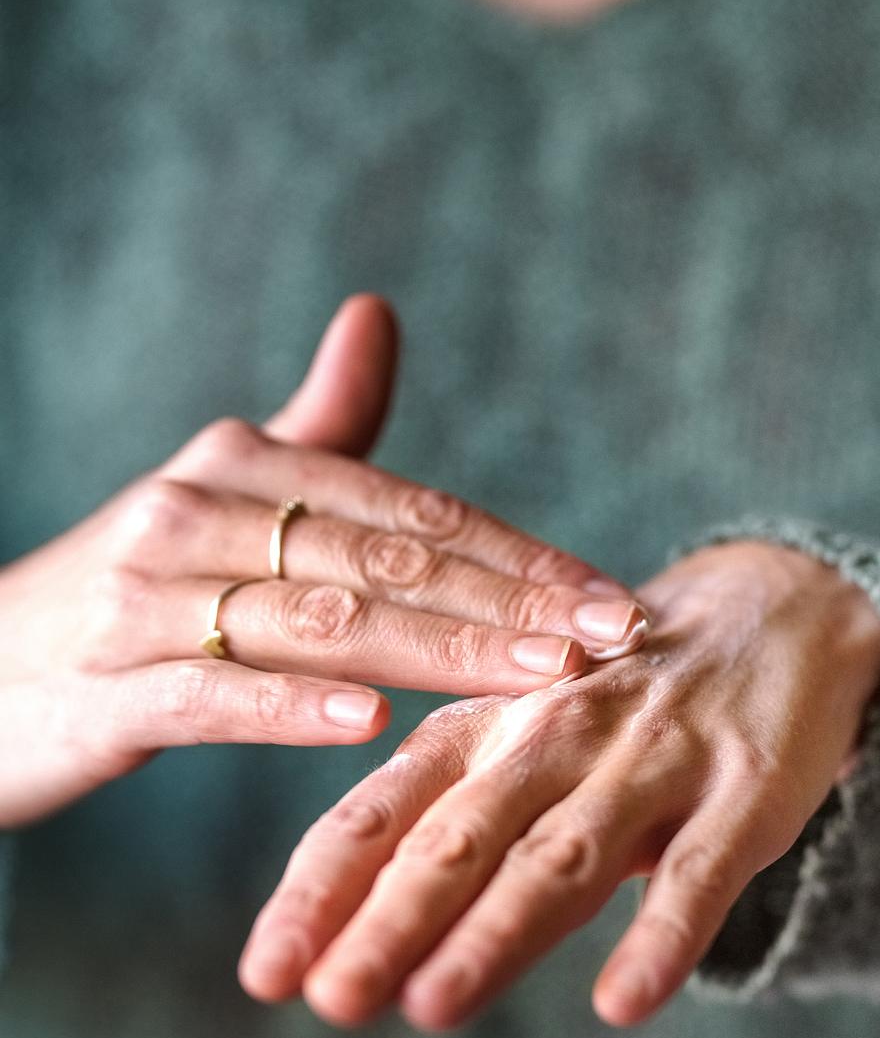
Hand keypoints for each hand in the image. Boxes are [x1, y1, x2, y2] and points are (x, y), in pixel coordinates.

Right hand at [0, 296, 645, 826]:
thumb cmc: (130, 592)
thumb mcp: (220, 496)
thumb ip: (315, 424)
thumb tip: (377, 312)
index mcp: (240, 464)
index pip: (411, 509)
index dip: (519, 552)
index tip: (613, 593)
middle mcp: (194, 513)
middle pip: (384, 559)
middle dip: (511, 600)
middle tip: (615, 634)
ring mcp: (145, 601)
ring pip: (320, 622)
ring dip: (439, 649)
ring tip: (539, 673)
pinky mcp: (107, 690)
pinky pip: (213, 696)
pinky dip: (293, 708)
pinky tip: (371, 725)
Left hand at [239, 540, 879, 1026]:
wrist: (775, 612)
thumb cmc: (614, 710)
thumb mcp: (516, 745)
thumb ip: (435, 832)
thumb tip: (328, 946)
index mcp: (483, 729)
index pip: (382, 815)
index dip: (320, 892)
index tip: (264, 973)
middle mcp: (554, 736)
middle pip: (459, 837)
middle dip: (389, 920)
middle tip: (330, 998)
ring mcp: (652, 760)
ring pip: (563, 853)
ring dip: (495, 931)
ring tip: (433, 1005)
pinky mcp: (746, 788)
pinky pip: (699, 870)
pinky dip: (660, 935)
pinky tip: (624, 1001)